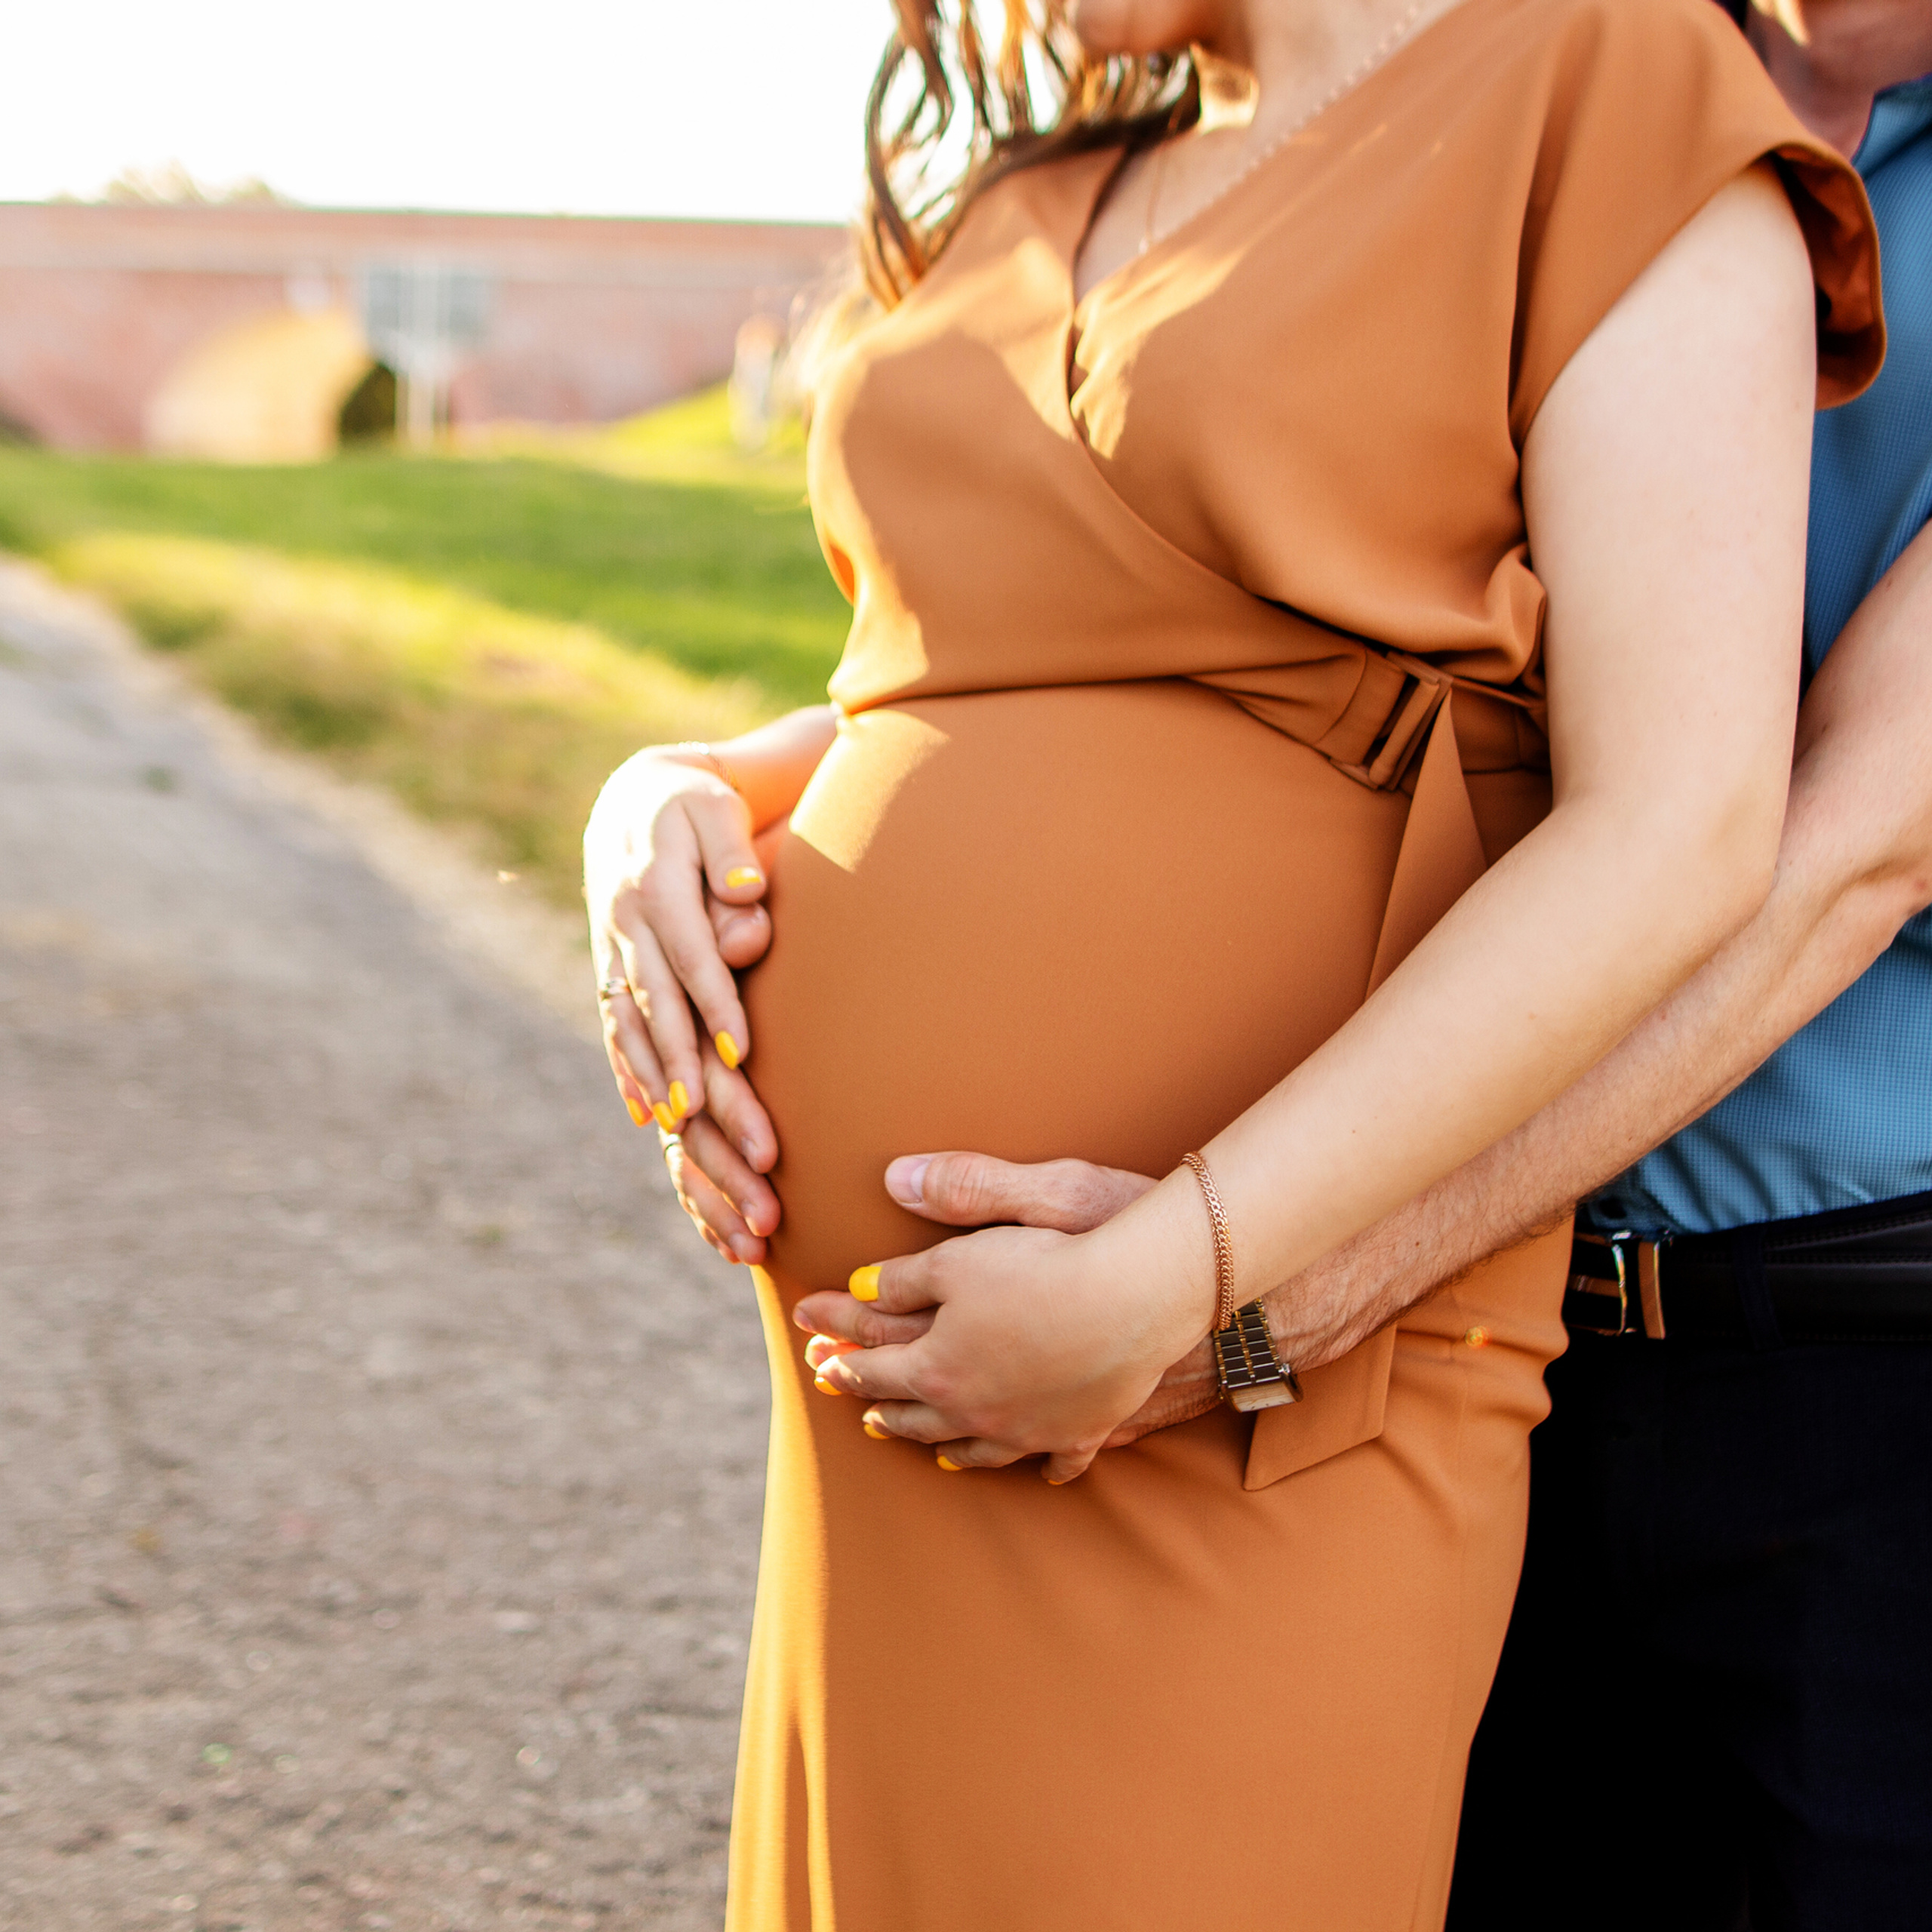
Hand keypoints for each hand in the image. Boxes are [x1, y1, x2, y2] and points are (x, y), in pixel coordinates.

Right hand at [583, 748, 780, 1256]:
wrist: (634, 800)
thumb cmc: (693, 806)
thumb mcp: (713, 809)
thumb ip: (729, 849)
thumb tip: (748, 889)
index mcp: (655, 885)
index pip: (689, 953)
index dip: (714, 1002)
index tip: (742, 1050)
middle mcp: (626, 924)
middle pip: (656, 1003)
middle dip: (680, 1061)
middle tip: (703, 1116)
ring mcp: (612, 951)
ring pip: (630, 1023)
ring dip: (652, 1077)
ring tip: (678, 1127)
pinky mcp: (610, 969)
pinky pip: (615, 1026)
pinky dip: (627, 1071)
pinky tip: (644, 1116)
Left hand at [797, 1152, 1213, 1481]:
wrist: (1143, 1296)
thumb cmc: (1054, 1261)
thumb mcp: (965, 1252)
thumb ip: (907, 1267)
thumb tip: (856, 1274)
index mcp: (938, 1366)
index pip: (871, 1362)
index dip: (837, 1348)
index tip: (809, 1340)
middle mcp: (976, 1411)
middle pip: (912, 1413)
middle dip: (873, 1400)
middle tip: (846, 1394)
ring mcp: (1030, 1429)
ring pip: (971, 1447)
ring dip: (936, 1441)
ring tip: (916, 1438)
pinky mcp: (1081, 1431)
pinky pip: (1053, 1459)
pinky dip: (1036, 1463)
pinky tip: (1032, 1466)